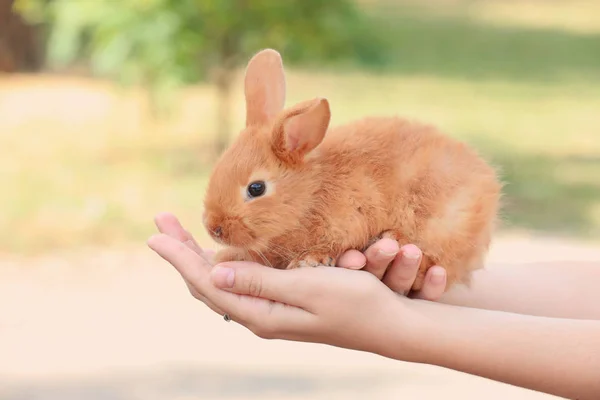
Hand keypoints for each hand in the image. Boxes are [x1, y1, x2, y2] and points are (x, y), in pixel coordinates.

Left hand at [152, 212, 446, 300]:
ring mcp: (270, 311)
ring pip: (221, 280)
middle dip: (182, 251)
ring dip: (198, 255)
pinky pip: (240, 281)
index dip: (180, 257)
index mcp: (261, 314)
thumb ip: (260, 281)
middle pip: (207, 281)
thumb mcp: (306, 289)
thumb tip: (215, 272)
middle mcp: (260, 315)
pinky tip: (216, 252)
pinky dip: (222, 262)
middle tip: (160, 223)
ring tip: (178, 235)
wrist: (390, 324)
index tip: (155, 235)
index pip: (207, 281)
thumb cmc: (355, 304)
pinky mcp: (282, 303)